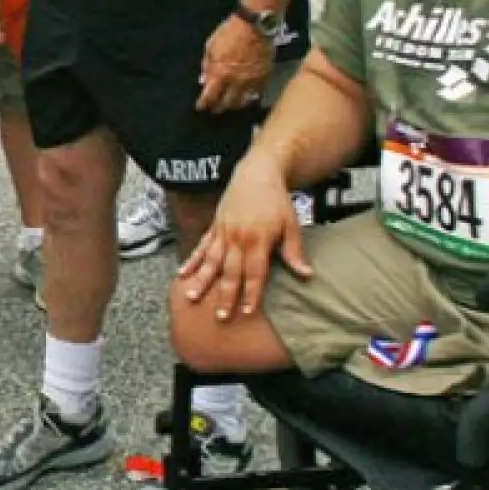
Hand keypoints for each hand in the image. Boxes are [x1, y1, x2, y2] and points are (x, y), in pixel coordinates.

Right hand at [178, 151, 309, 320]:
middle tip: (219, 316)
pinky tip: (182, 274)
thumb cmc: (277, 200)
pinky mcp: (215, 226)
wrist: (257, 172)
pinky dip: (192, 261)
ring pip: (211, 260)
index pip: (254, 272)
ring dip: (202, 280)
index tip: (247, 312)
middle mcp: (238, 237)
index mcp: (259, 239)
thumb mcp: (291, 224)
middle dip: (224, 295)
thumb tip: (306, 275)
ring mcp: (223, 231)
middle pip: (230, 271)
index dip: (251, 293)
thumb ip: (294, 251)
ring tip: (191, 297)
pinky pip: (202, 246)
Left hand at [196, 14, 273, 113]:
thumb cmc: (229, 32)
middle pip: (226, 104)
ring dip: (234, 105)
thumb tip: (205, 79)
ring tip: (230, 104)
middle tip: (215, 108)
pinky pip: (257, 94)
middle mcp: (235, 82)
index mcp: (220, 73)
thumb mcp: (211, 45)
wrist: (255, 25)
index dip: (203, 104)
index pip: (209, 97)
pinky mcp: (264, 78)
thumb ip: (207, 64)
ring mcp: (251, 81)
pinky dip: (250, 97)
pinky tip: (246, 96)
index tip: (201, 107)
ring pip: (242, 102)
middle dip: (218, 107)